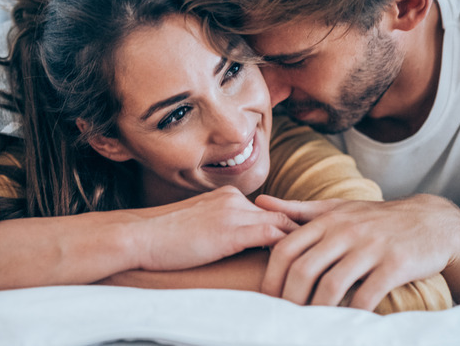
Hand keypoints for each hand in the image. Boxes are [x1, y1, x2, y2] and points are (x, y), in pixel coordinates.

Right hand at [132, 186, 298, 270]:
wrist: (139, 235)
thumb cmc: (162, 237)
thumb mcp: (198, 225)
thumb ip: (221, 227)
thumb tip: (237, 243)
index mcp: (227, 195)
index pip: (268, 211)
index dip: (287, 227)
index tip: (304, 242)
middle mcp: (234, 198)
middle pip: (280, 215)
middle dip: (301, 232)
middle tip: (320, 250)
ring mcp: (233, 212)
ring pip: (281, 223)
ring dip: (299, 242)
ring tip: (314, 259)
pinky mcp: (230, 231)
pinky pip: (271, 236)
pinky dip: (287, 249)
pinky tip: (296, 264)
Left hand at [255, 194, 459, 310]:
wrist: (432, 222)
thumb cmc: (376, 219)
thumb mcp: (337, 208)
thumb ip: (298, 209)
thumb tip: (260, 202)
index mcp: (327, 220)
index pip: (287, 248)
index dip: (272, 277)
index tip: (268, 299)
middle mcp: (346, 231)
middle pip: (305, 269)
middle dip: (290, 299)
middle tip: (285, 319)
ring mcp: (371, 247)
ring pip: (332, 285)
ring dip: (317, 310)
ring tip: (310, 326)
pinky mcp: (395, 264)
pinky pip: (367, 294)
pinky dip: (352, 313)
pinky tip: (345, 322)